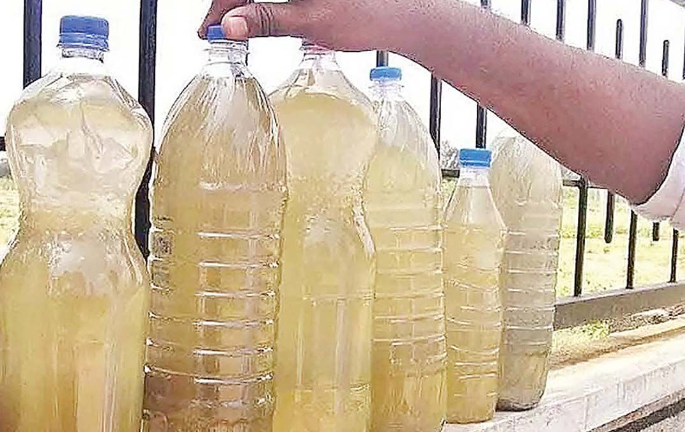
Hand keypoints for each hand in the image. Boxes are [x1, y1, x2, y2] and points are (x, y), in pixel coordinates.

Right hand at [198, 0, 419, 51]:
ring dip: (245, 3)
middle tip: (218, 30)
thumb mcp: (310, 21)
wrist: (405, 15)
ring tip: (234, 28)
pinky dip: (264, 0)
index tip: (211, 27)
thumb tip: (232, 25)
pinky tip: (257, 15)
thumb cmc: (368, 13)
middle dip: (230, 4)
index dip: (222, 5)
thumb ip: (267, 20)